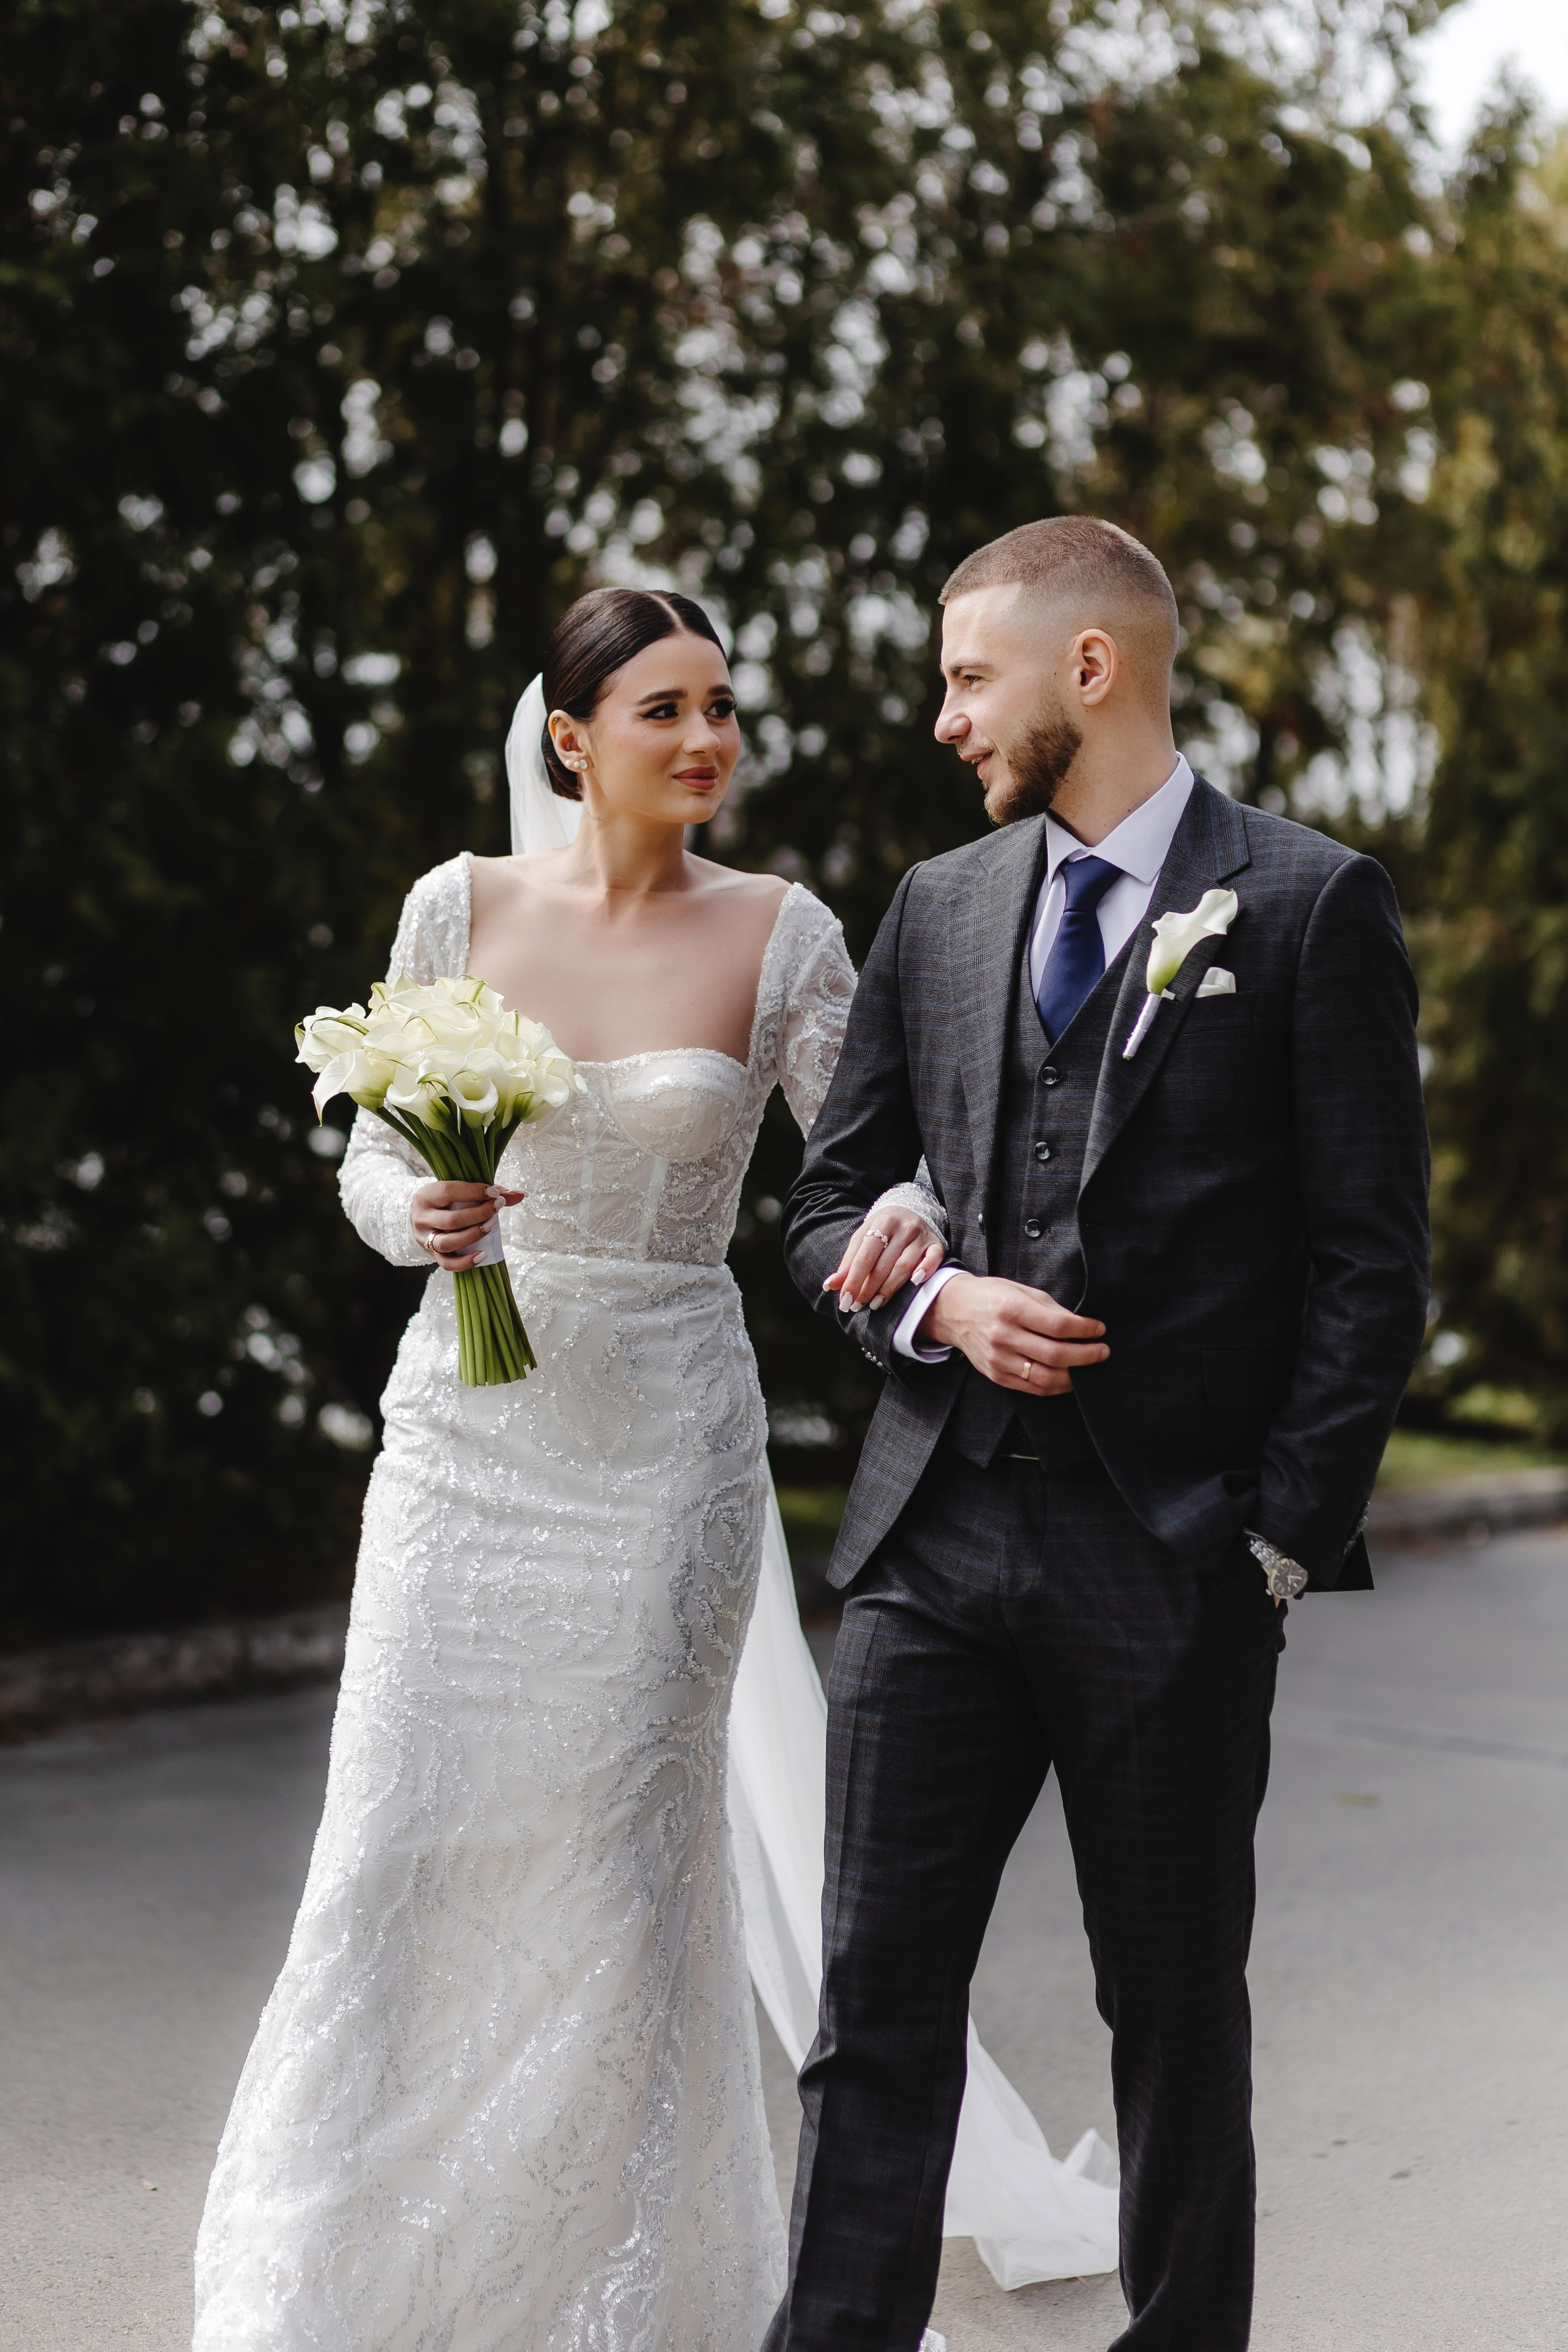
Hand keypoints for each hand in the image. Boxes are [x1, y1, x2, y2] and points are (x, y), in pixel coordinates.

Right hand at [410, 1179, 523, 1271]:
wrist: (422, 1215)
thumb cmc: (447, 1200)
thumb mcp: (461, 1190)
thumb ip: (491, 1191)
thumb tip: (521, 1194)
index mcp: (426, 1196)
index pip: (449, 1192)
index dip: (474, 1192)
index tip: (495, 1193)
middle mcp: (422, 1218)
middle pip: (452, 1220)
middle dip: (479, 1214)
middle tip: (498, 1207)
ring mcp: (425, 1239)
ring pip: (448, 1242)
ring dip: (474, 1235)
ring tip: (492, 1226)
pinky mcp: (431, 1255)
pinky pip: (448, 1264)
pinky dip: (466, 1262)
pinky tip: (483, 1255)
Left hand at [823, 1206, 945, 1312]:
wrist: (911, 1209)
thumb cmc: (882, 1229)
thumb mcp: (863, 1238)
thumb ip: (849, 1261)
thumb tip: (830, 1285)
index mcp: (881, 1222)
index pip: (864, 1257)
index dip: (853, 1281)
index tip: (845, 1301)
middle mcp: (902, 1227)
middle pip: (883, 1265)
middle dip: (868, 1289)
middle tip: (858, 1306)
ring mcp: (920, 1235)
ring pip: (904, 1267)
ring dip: (889, 1289)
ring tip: (876, 1304)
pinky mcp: (936, 1244)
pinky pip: (933, 1259)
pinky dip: (925, 1271)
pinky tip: (914, 1284)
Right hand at [924, 1273, 1107, 1393]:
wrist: (954, 1311)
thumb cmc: (991, 1297)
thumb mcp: (1021, 1291)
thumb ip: (1051, 1309)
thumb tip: (1081, 1326)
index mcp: (1012, 1309)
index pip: (1058, 1325)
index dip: (1085, 1330)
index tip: (1099, 1329)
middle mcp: (1003, 1336)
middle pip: (1055, 1354)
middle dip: (1086, 1355)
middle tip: (1103, 1351)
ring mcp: (998, 1359)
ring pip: (1045, 1377)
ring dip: (1074, 1376)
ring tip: (1088, 1367)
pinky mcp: (996, 1375)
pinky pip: (1032, 1388)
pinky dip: (1055, 1386)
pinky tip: (1067, 1378)